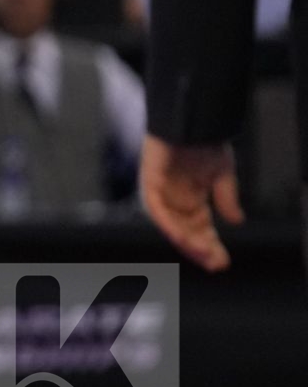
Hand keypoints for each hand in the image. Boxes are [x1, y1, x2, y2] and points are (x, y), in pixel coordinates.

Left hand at [139, 134, 241, 270]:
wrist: (192, 121)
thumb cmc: (204, 143)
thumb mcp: (221, 174)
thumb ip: (226, 197)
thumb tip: (236, 221)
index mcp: (191, 198)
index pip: (200, 229)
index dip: (210, 245)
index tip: (222, 261)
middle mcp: (175, 200)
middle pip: (186, 232)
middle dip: (200, 249)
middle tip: (215, 264)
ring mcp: (161, 193)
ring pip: (172, 226)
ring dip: (187, 241)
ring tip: (203, 254)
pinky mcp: (149, 184)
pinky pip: (157, 210)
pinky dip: (169, 224)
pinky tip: (182, 237)